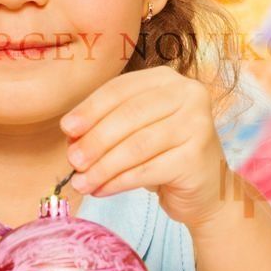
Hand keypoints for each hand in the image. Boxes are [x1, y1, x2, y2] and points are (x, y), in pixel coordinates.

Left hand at [59, 67, 229, 228]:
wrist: (204, 191)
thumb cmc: (163, 155)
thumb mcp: (134, 131)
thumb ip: (106, 125)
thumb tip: (71, 135)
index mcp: (167, 79)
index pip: (120, 89)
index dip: (90, 108)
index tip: (67, 129)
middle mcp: (188, 94)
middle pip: (129, 115)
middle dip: (95, 140)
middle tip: (72, 160)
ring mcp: (197, 124)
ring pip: (137, 145)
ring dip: (103, 166)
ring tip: (81, 182)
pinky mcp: (197, 157)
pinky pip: (147, 170)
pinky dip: (118, 181)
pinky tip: (101, 189)